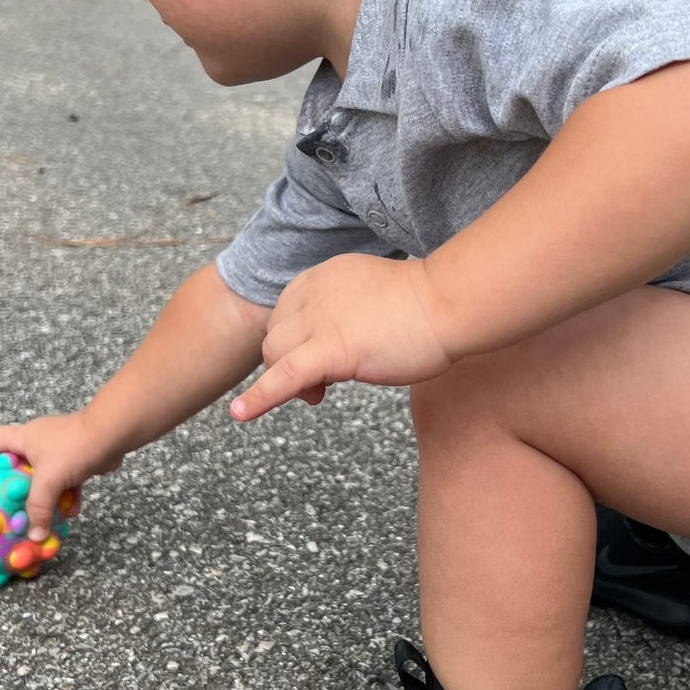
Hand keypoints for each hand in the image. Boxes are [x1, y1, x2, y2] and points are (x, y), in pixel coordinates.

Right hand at [0, 412, 122, 540]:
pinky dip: (65, 497)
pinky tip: (69, 514)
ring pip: (41, 476)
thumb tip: (33, 535)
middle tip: (2, 508)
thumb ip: (38, 508)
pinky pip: (65, 482)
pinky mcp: (76, 459)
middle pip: (13, 463)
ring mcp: (58, 450)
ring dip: (41, 496)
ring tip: (36, 518)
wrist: (113, 434)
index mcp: (23, 438)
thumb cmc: (75, 447)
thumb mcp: (49, 479)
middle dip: (9, 487)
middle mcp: (37, 442)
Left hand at [229, 255, 454, 423]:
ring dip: (284, 378)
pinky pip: (283, 376)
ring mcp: (319, 319)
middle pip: (276, 331)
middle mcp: (314, 292)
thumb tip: (351, 336)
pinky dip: (259, 398)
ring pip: (274, 353)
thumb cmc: (431, 303)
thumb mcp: (379, 296)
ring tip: (317, 396)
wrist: (449, 303)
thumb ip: (355, 309)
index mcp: (325, 275)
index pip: (288, 308)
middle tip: (320, 385)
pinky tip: (241, 415)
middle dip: (288, 360)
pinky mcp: (329, 349)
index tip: (318, 356)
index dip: (297, 337)